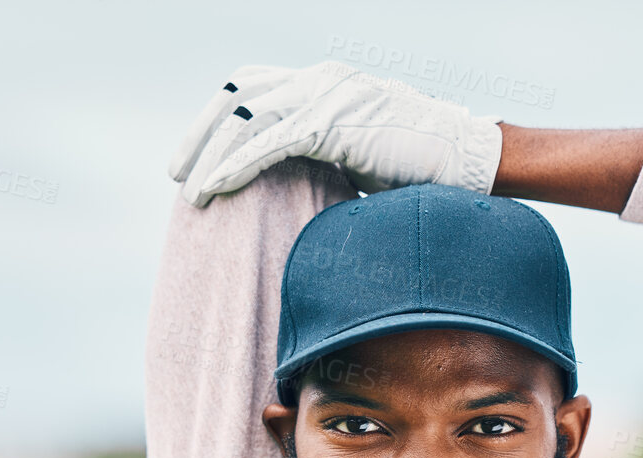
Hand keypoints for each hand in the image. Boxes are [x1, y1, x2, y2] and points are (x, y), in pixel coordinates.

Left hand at [169, 61, 503, 207]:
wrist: (465, 159)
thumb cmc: (419, 166)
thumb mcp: (358, 151)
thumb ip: (323, 153)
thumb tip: (292, 187)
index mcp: (324, 80)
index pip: (253, 84)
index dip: (218, 115)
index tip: (195, 151)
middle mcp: (321, 79)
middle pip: (240, 97)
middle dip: (201, 135)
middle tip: (177, 172)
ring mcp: (327, 97)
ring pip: (248, 120)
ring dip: (211, 158)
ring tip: (190, 192)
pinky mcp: (334, 125)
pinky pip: (270, 144)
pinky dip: (237, 168)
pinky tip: (215, 189)